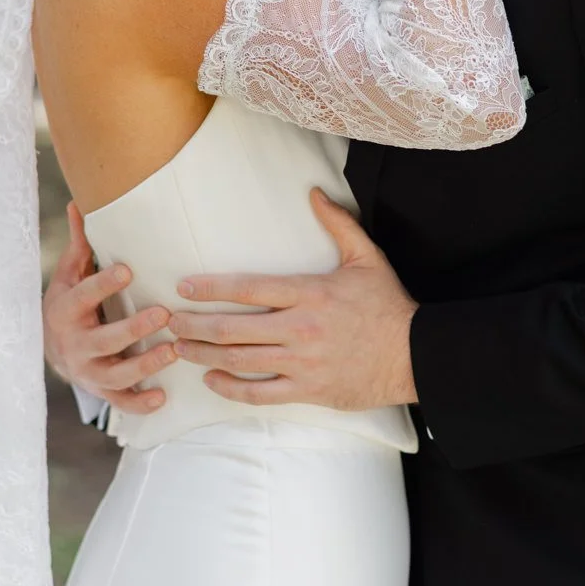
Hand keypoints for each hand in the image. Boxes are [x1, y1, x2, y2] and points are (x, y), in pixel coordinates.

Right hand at [43, 201, 175, 414]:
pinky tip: (162, 396)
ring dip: (145, 365)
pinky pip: (120, 401)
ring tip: (173, 351)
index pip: (84, 296)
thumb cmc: (70, 304)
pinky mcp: (100, 390)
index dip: (103, 284)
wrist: (51, 350)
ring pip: (116, 373)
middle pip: (105, 339)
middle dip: (134, 329)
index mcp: (66, 310)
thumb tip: (78, 203)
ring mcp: (87, 371)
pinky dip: (139, 402)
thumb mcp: (69, 276)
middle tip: (164, 313)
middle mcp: (75, 344)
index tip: (128, 270)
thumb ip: (79, 244)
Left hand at [167, 190, 418, 409]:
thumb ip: (338, 224)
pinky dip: (230, 388)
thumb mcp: (367, 258)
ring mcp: (303, 362)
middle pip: (233, 328)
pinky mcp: (308, 390)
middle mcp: (301, 328)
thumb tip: (315, 192)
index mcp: (310, 293)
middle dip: (194, 325)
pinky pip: (260, 393)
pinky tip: (211, 379)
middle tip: (168, 322)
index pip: (249, 288)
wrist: (416, 354)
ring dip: (203, 355)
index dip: (211, 288)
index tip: (184, 287)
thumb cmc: (388, 305)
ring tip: (179, 348)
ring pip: (240, 360)